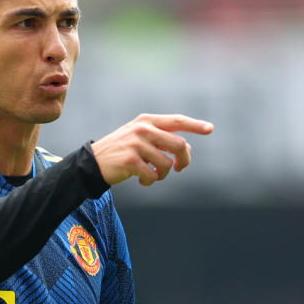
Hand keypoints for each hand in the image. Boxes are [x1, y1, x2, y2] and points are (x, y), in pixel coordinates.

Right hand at [90, 114, 213, 186]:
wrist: (92, 163)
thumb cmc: (120, 151)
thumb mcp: (140, 139)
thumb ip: (162, 140)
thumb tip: (187, 148)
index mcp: (146, 121)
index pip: (177, 121)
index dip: (195, 125)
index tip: (210, 129)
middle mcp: (143, 129)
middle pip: (178, 145)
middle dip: (184, 161)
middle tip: (179, 169)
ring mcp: (136, 144)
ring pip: (166, 164)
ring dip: (162, 175)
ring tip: (152, 176)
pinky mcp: (130, 161)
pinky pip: (152, 175)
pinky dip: (150, 182)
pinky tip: (142, 182)